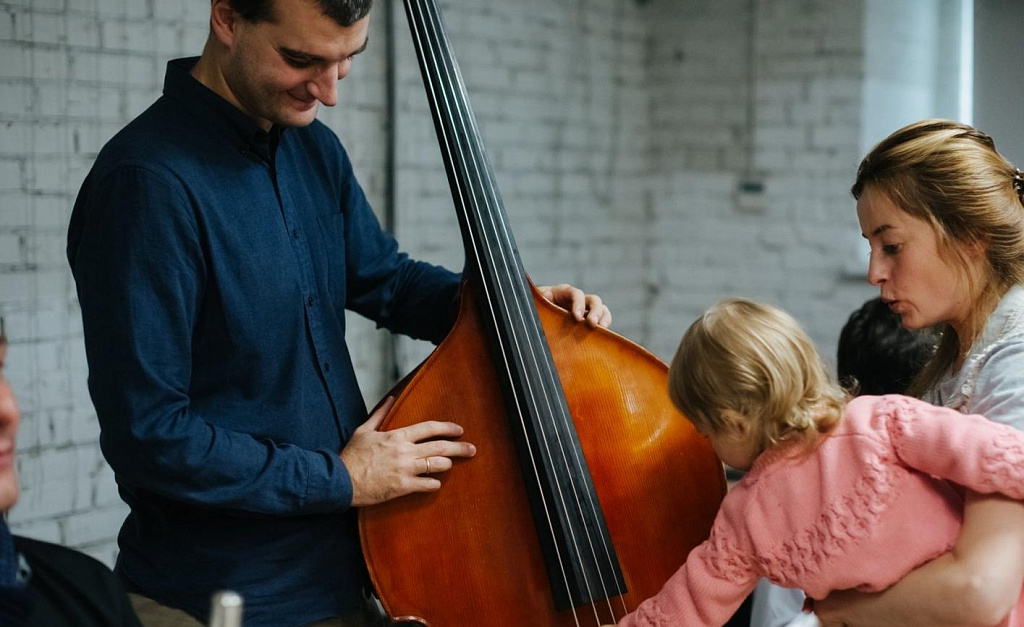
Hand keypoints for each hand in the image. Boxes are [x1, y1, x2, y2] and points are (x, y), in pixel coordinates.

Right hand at [341, 397, 476, 506]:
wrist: (339, 480)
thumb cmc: (351, 456)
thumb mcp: (363, 430)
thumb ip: (379, 414)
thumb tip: (390, 398)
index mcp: (397, 436)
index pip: (429, 428)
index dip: (447, 428)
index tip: (459, 430)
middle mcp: (404, 451)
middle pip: (440, 447)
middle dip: (459, 447)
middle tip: (472, 449)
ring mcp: (404, 470)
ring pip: (437, 465)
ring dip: (446, 465)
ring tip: (449, 464)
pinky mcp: (402, 487)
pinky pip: (427, 485)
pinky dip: (434, 483)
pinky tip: (434, 482)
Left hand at [536, 283, 611, 327]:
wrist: (532, 317)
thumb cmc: (532, 308)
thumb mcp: (532, 303)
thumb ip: (535, 300)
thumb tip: (536, 296)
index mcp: (563, 293)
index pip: (575, 293)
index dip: (578, 303)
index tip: (577, 317)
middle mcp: (576, 300)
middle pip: (593, 300)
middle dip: (595, 311)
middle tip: (592, 324)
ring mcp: (584, 311)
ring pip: (601, 310)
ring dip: (604, 319)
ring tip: (602, 331)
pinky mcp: (587, 323)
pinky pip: (601, 323)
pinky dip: (604, 330)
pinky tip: (601, 339)